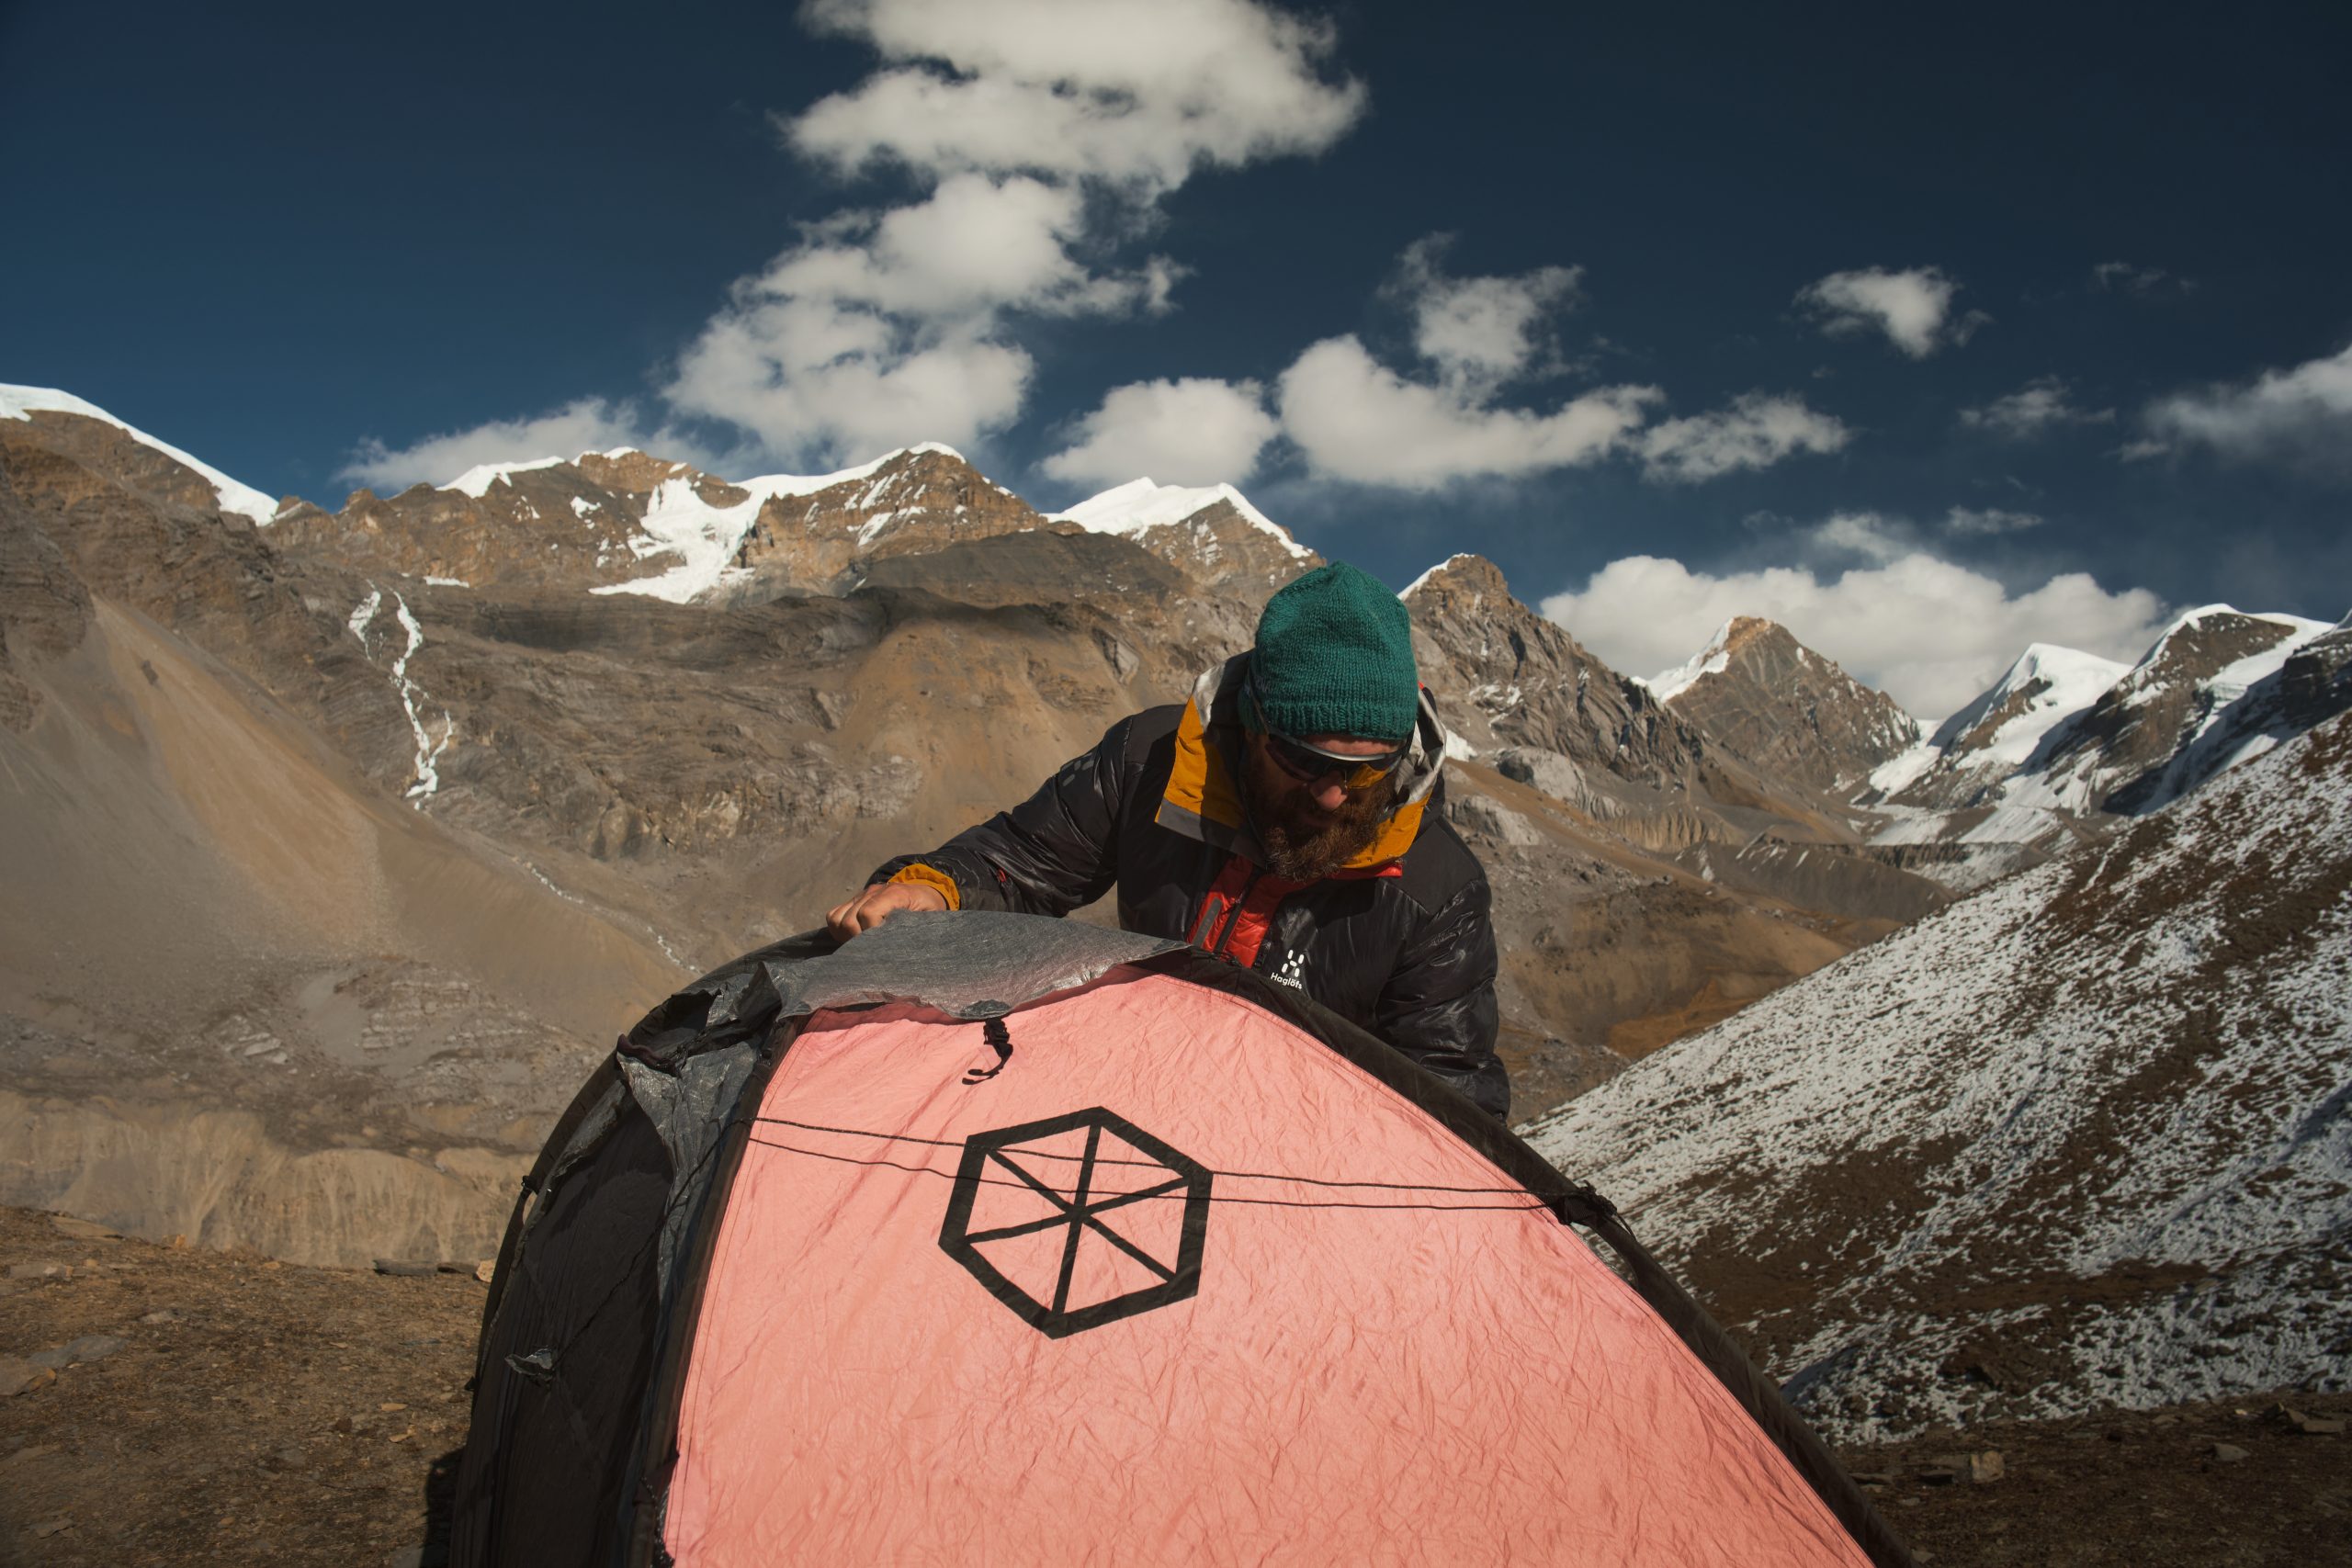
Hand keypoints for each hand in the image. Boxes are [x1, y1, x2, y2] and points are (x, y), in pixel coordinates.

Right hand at [826, 880, 947, 940]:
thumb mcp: (932, 920)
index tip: (880, 948)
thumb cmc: (930, 911)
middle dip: (857, 941)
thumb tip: (901, 951)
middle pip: (849, 920)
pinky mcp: (854, 901)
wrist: (925, 894)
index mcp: (895, 894)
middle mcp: (874, 891)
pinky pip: (833, 916)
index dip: (870, 933)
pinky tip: (855, 939)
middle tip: (871, 952)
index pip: (868, 913)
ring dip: (846, 937)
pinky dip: (839, 930)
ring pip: (837, 919)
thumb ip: (917, 931)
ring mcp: (862, 895)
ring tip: (864, 946)